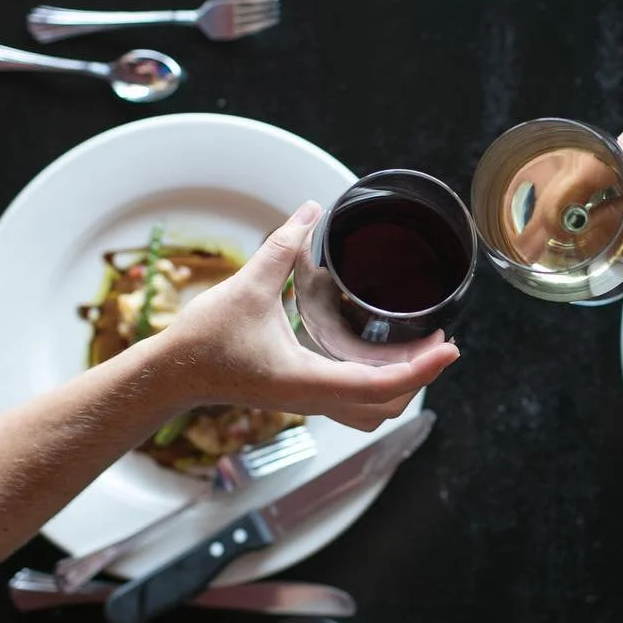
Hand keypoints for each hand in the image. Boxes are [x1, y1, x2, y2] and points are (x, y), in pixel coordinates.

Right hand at [160, 201, 459, 430]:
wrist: (171, 375)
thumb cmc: (204, 340)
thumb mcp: (247, 287)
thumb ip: (282, 247)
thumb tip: (310, 210)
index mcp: (307, 380)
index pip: (381, 386)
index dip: (422, 369)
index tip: (450, 348)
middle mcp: (314, 399)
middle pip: (387, 407)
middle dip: (420, 377)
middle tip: (439, 340)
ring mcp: (309, 402)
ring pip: (372, 411)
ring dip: (401, 385)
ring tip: (418, 348)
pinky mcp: (303, 396)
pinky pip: (354, 401)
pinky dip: (379, 384)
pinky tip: (382, 353)